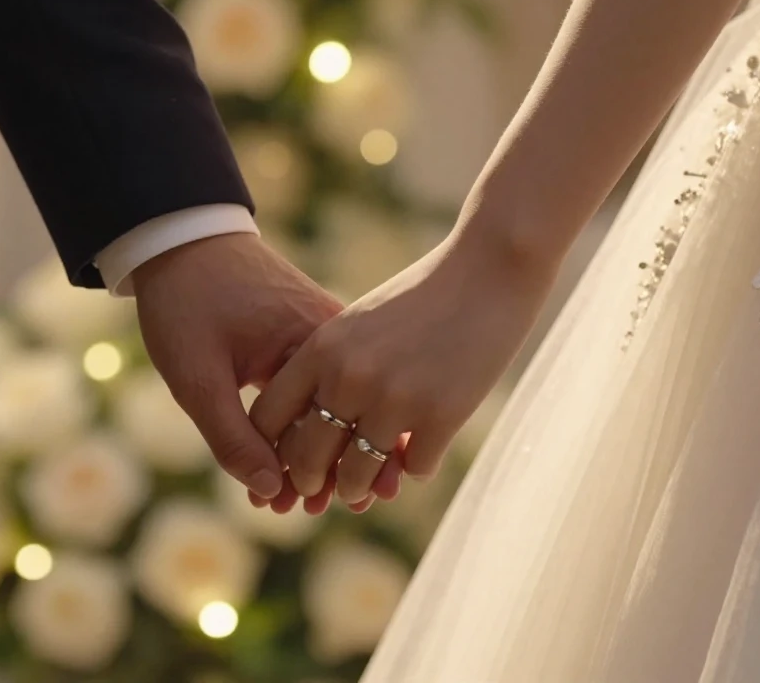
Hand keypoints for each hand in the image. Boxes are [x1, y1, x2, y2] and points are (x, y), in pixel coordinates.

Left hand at [132, 233, 342, 498]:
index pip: (328, 424)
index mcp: (313, 342)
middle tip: (335, 511)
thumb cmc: (186, 304)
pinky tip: (318, 443)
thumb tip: (270, 491)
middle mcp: (331, 334)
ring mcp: (325, 329)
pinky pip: (325, 381)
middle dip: (338, 465)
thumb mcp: (199, 377)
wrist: (181, 238)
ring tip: (331, 491)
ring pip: (336, 400)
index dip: (319, 473)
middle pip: (343, 414)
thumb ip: (232, 436)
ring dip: (331, 442)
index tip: (314, 511)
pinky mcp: (311, 327)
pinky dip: (319, 412)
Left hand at [249, 235, 557, 506]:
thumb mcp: (360, 323)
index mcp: (322, 348)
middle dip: (309, 482)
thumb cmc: (424, 294)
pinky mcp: (440, 416)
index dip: (270, 447)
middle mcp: (349, 377)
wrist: (489, 268)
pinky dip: (417, 465)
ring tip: (364, 487)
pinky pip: (414, 468)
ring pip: (357, 476)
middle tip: (315, 491)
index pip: (269, 416)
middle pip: (308, 457)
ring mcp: (394, 399)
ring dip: (360, 487)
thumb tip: (305, 425)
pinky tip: (422, 451)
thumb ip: (331, 366)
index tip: (279, 459)